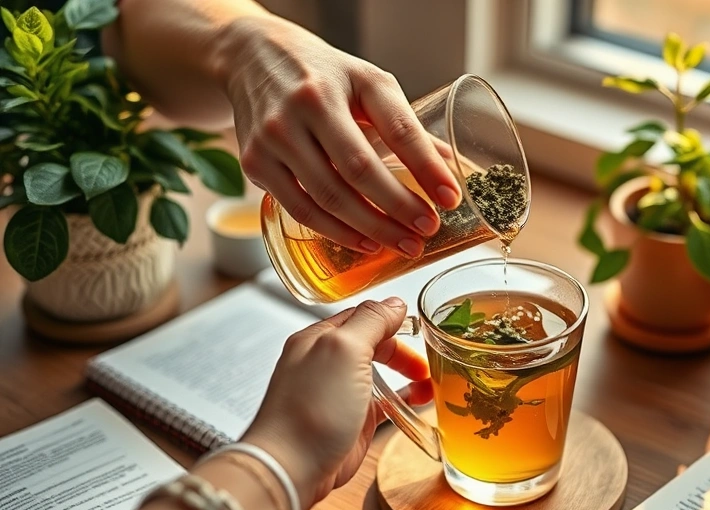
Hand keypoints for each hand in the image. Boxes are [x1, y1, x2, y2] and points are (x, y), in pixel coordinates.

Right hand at [221, 16, 461, 256]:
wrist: (251, 58)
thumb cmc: (323, 75)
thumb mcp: (368, 83)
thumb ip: (404, 124)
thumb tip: (448, 166)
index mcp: (350, 80)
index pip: (398, 129)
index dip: (427, 167)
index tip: (451, 198)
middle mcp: (308, 104)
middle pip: (360, 170)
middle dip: (400, 208)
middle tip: (427, 230)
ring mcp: (276, 134)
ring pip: (330, 196)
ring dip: (372, 228)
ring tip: (403, 244)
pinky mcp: (255, 161)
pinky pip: (301, 208)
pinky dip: (336, 232)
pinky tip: (363, 242)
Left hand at [242, 298, 431, 509]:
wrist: (291, 467)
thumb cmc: (310, 409)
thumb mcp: (344, 350)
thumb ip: (371, 321)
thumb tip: (394, 303)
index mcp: (320, 339)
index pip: (362, 316)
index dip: (391, 320)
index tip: (419, 326)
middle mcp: (327, 363)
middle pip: (373, 345)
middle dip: (402, 350)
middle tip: (425, 360)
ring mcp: (338, 394)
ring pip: (380, 374)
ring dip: (407, 374)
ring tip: (429, 380)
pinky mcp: (350, 422)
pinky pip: (383, 404)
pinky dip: (404, 400)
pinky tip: (419, 401)